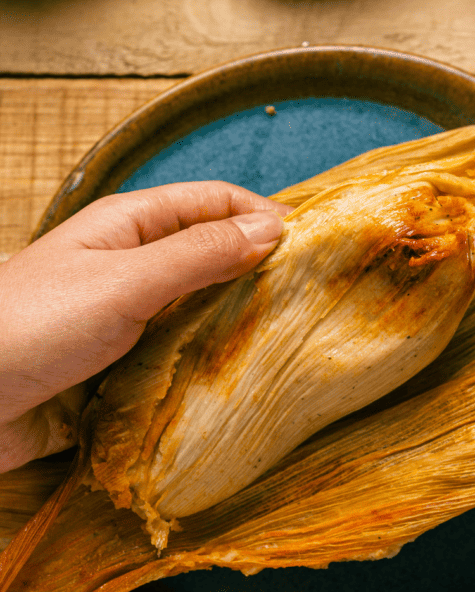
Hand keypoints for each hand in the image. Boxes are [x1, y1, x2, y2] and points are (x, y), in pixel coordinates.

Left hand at [0, 181, 289, 472]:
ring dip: (241, 320)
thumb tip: (270, 228)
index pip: (214, 203)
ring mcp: (135, 318)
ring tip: (289, 337)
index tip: (312, 244)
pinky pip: (186, 355)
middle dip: (261, 269)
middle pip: (214, 255)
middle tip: (312, 295)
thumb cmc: (31, 326)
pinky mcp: (130, 365)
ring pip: (205, 308)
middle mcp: (137, 267)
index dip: (262, 214)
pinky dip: (216, 360)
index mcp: (132, 226)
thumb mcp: (124, 281)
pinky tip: (244, 375)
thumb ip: (198, 255)